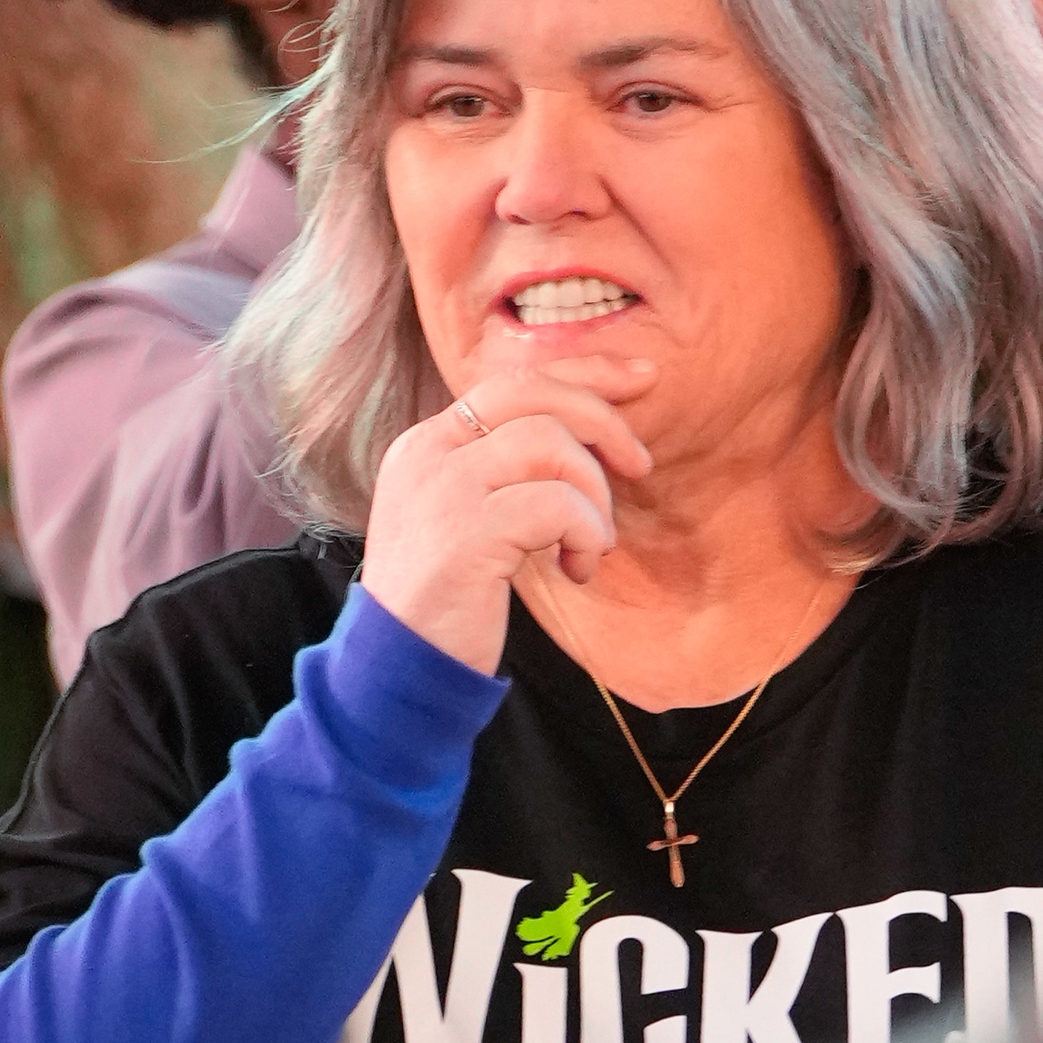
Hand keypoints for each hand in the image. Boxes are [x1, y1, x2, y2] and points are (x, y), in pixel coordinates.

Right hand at [361, 362, 656, 673]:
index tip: (642, 377)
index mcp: (430, 443)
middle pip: (531, 391)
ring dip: (594, 496)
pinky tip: (575, 571)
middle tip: (640, 464)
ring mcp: (442, 488)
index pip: (513, 380)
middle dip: (601, 418)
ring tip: (591, 545)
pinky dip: (585, 534)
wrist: (399, 668)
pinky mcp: (465, 532)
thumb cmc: (451, 599)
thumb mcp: (472, 518)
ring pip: (551, 443)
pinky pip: (558, 504)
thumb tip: (591, 441)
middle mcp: (429, 452)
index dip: (584, 374)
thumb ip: (509, 474)